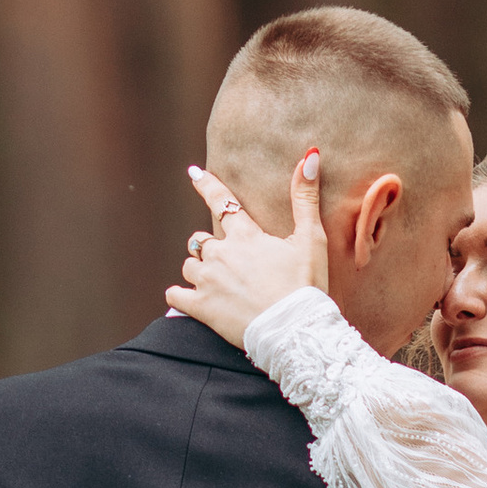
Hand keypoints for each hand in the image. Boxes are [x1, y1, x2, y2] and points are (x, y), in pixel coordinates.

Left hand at [167, 152, 328, 348]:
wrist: (295, 331)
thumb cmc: (306, 286)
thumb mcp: (311, 239)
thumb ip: (305, 198)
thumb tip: (310, 156)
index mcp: (245, 236)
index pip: (221, 201)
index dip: (207, 185)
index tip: (194, 174)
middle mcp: (221, 254)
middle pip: (201, 240)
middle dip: (208, 246)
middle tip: (225, 260)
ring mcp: (208, 281)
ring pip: (189, 265)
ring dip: (197, 270)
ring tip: (212, 281)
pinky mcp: (202, 308)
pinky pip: (175, 295)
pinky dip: (179, 295)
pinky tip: (187, 299)